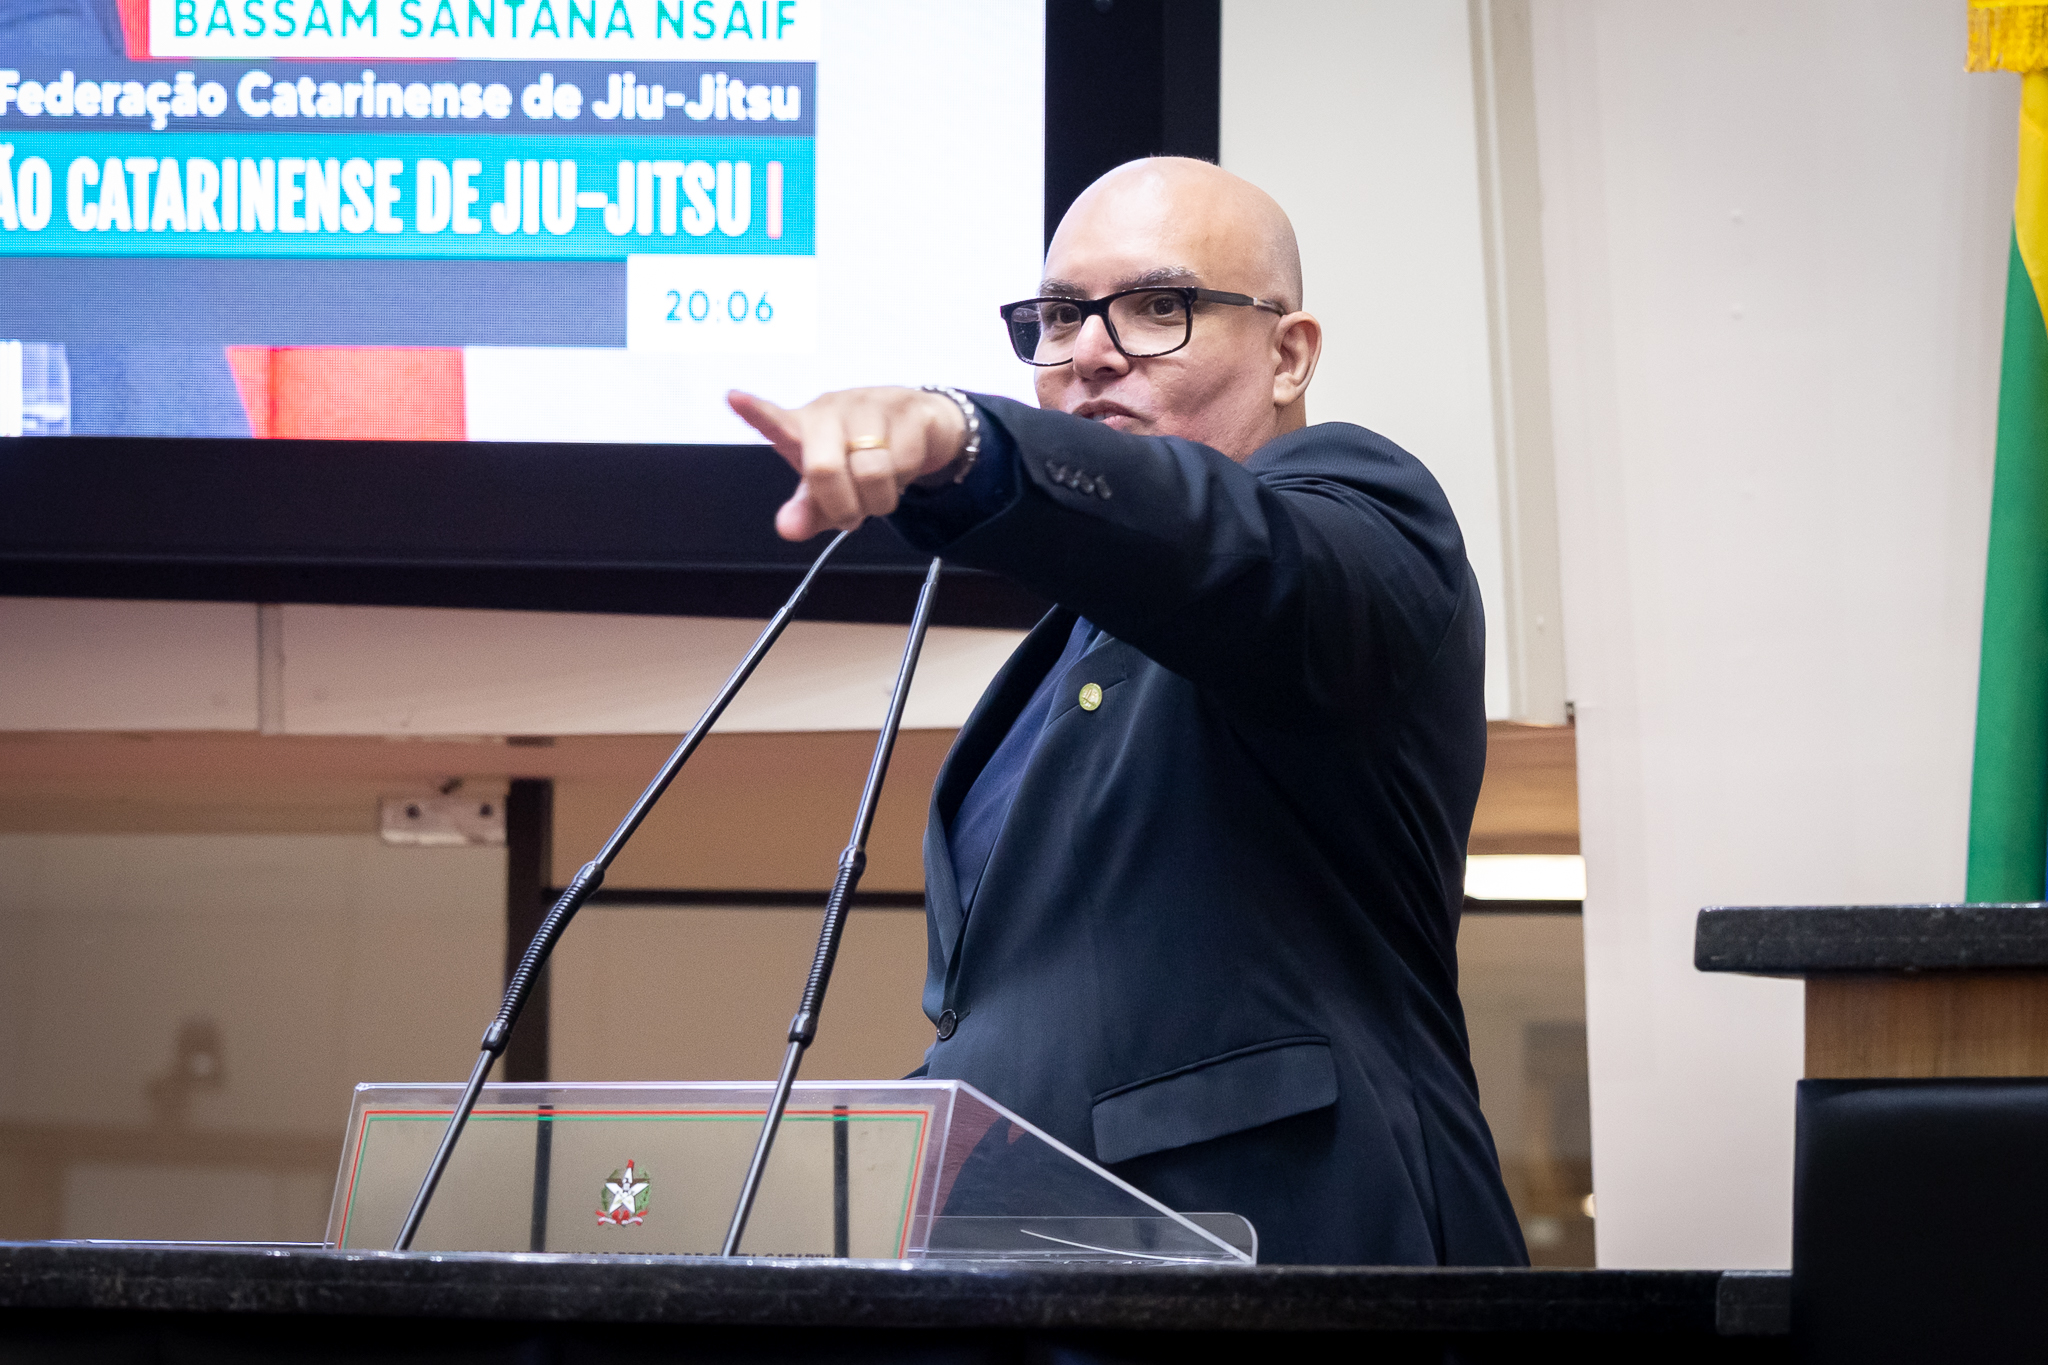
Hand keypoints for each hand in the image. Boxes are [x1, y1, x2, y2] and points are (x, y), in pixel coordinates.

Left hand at [727, 387, 968, 541]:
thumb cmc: (860, 456)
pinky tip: (901, 471)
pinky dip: (905, 482)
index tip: (734, 398)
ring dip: (878, 500)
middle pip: (824, 468)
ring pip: (872, 471)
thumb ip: (807, 511)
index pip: (774, 421)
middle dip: (842, 507)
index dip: (755, 412)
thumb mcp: (829, 490)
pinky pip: (906, 463)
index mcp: (803, 428)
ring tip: (878, 493)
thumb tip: (788, 529)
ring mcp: (870, 405)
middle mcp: (832, 410)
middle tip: (851, 516)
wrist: (921, 425)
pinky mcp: (908, 409)